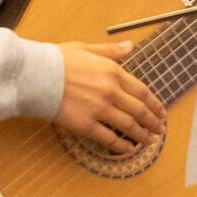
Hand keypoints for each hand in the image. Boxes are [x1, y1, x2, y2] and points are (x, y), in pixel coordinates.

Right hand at [53, 41, 166, 155]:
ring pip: (128, 126)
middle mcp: (110, 92)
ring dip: (141, 135)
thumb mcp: (86, 48)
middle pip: (139, 111)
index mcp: (113, 72)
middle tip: (159, 129)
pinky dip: (122, 146)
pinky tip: (128, 150)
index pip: (142, 91)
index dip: (154, 104)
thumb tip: (129, 46)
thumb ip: (110, 50)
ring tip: (148, 141)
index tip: (160, 112)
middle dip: (152, 122)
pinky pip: (109, 139)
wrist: (35, 75)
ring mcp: (99, 109)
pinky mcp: (86, 125)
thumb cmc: (57, 60)